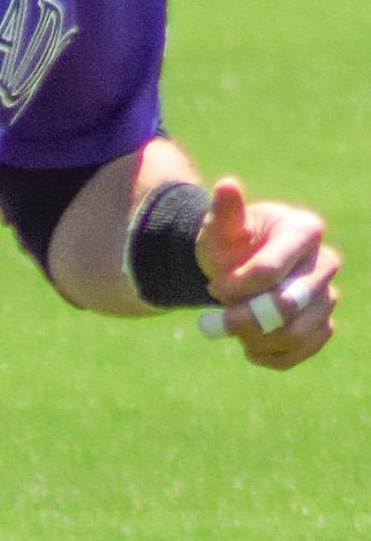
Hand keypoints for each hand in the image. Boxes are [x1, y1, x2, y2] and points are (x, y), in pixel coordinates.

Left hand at [195, 177, 339, 369]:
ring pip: (295, 334)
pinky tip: (247, 345)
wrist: (235, 266)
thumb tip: (227, 186)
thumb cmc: (229, 241)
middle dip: (245, 318)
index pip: (270, 271)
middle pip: (288, 306)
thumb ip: (224, 211)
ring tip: (229, 327)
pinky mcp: (323, 326)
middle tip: (215, 322)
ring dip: (253, 338)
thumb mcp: (220, 226)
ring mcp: (328, 296)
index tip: (213, 288)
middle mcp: (326, 262)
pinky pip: (301, 352)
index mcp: (304, 229)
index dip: (236, 286)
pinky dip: (269, 355)